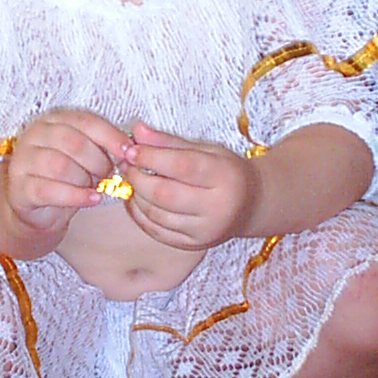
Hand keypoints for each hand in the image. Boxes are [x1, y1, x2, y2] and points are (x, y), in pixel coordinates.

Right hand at [3, 107, 135, 235]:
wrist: (36, 205)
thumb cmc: (66, 176)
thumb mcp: (85, 156)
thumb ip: (102, 147)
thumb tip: (129, 149)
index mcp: (53, 120)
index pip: (85, 121)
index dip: (110, 136)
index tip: (129, 151)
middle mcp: (35, 135)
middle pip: (73, 142)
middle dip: (98, 161)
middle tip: (108, 174)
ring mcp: (23, 161)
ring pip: (60, 166)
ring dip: (85, 179)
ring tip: (95, 187)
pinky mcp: (19, 187)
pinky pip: (50, 191)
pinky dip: (76, 196)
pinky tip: (92, 199)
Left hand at [120, 121, 259, 249]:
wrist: (251, 205)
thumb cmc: (227, 172)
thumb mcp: (206, 150)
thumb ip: (170, 142)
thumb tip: (137, 131)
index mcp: (226, 177)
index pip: (181, 166)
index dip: (151, 157)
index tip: (132, 149)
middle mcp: (218, 208)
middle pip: (164, 194)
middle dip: (138, 178)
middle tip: (126, 165)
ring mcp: (205, 231)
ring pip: (157, 215)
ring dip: (136, 195)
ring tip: (132, 179)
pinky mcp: (193, 245)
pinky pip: (157, 232)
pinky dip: (140, 215)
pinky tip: (137, 199)